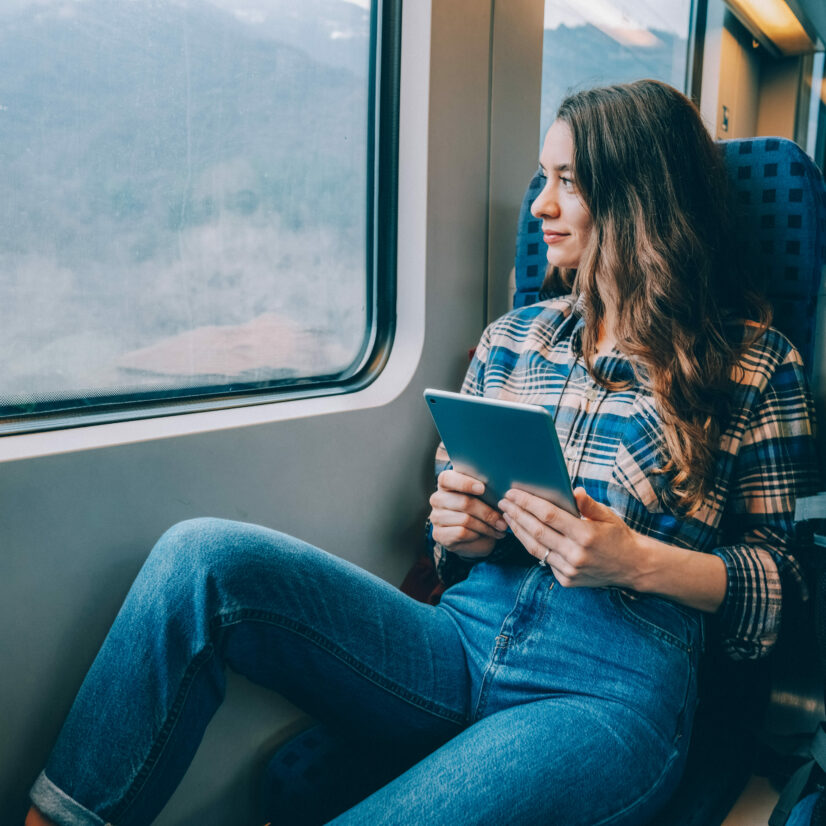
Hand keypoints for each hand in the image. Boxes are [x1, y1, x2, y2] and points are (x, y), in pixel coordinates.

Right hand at [429, 469, 507, 556]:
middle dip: (487, 512)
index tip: (482, 488)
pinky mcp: (439, 534)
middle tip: (502, 520)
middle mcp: (437, 499)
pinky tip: (486, 535)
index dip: (464, 483)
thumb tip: (502, 490)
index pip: (447, 479)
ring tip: (500, 528)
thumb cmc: (479, 509)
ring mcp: (436, 517)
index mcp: (446, 483)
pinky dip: (477, 534)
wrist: (473, 535)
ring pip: (465, 519)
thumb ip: (486, 489)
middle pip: (463, 502)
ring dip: (486, 526)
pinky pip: (461, 533)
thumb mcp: (483, 496)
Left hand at [498, 487, 642, 587]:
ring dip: (518, 531)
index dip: (527, 503)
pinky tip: (522, 533)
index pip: (548, 515)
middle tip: (503, 502)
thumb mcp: (607, 515)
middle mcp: (575, 554)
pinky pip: (544, 560)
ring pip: (535, 548)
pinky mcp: (567, 580)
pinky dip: (531, 545)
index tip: (513, 493)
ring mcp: (570, 570)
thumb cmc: (618, 535)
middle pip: (536, 531)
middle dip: (516, 514)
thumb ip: (588, 504)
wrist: (632, 566)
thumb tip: (573, 490)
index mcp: (585, 534)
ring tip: (507, 516)